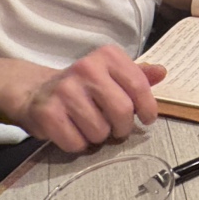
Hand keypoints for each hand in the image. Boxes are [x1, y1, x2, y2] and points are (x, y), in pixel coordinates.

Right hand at [10, 45, 163, 151]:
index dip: (148, 107)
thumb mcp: (112, 72)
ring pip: (100, 131)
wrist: (36, 91)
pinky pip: (76, 142)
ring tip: (92, 126)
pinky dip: (79, 144)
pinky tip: (75, 131)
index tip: (148, 118)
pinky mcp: (48, 113)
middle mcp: (86, 68)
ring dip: (100, 136)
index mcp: (107, 56)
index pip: (138, 85)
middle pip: (122, 110)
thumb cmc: (83, 85)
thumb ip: (138, 74)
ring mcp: (65, 90)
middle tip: (118, 128)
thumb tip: (162, 72)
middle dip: (124, 127)